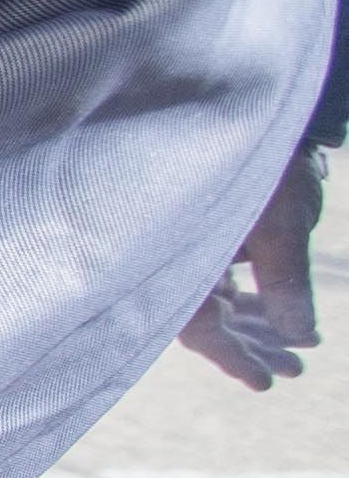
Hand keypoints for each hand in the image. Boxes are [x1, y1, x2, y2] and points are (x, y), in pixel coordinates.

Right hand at [177, 149, 327, 388]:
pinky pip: (221, 273)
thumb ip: (287, 284)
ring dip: (259, 322)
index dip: (237, 359)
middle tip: (295, 368)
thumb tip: (300, 335)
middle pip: (212, 320)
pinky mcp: (202, 224)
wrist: (244, 95)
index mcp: (183, 262)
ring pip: (219, 297)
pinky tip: (279, 305)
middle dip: (256, 346)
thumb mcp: (281, 226)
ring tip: (301, 344)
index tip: (268, 382)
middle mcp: (176, 257)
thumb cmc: (261, 161)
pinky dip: (253, 292)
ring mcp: (188, 240)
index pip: (204, 330)